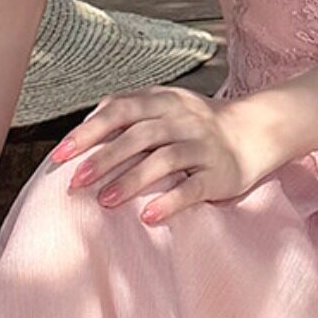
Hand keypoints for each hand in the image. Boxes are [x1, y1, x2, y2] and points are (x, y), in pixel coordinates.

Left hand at [48, 84, 272, 223]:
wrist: (256, 131)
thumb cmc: (196, 126)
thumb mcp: (165, 108)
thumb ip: (128, 113)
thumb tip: (81, 132)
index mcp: (164, 101)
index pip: (120, 110)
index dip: (89, 131)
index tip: (61, 155)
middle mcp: (183, 119)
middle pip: (139, 135)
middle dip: (104, 158)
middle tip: (76, 182)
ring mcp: (204, 145)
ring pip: (165, 160)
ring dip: (132, 180)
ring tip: (105, 201)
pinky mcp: (221, 172)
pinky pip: (194, 187)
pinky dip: (170, 201)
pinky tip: (148, 216)